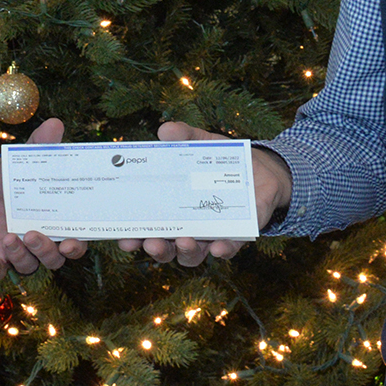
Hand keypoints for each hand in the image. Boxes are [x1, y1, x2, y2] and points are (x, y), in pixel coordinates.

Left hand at [0, 117, 88, 279]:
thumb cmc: (7, 180)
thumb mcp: (23, 161)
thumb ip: (39, 146)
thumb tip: (55, 123)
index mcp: (56, 222)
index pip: (75, 241)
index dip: (76, 246)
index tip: (71, 242)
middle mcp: (42, 241)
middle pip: (55, 258)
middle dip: (48, 252)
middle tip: (35, 236)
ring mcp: (18, 253)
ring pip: (29, 266)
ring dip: (22, 256)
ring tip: (10, 237)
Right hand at [115, 121, 294, 266]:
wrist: (262, 170)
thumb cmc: (223, 161)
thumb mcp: (203, 144)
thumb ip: (185, 137)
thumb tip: (165, 130)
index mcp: (171, 210)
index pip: (147, 229)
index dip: (134, 237)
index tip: (123, 237)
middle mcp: (187, 228)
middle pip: (166, 248)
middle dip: (156, 248)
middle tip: (150, 242)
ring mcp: (211, 235)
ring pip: (193, 255)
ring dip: (185, 251)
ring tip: (183, 240)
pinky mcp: (238, 236)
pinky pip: (228, 249)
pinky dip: (222, 249)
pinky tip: (218, 245)